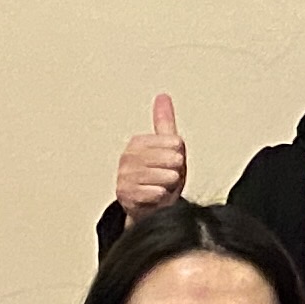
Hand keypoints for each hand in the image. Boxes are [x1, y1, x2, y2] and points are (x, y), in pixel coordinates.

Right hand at [114, 94, 188, 213]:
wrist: (152, 207)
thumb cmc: (162, 176)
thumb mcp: (168, 147)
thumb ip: (165, 122)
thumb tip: (162, 96)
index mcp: (138, 143)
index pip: (174, 143)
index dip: (180, 153)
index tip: (173, 160)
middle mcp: (128, 158)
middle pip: (172, 159)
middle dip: (177, 170)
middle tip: (170, 175)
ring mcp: (124, 177)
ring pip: (165, 176)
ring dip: (170, 184)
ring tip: (164, 185)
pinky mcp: (125, 196)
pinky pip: (156, 193)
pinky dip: (162, 196)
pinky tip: (158, 196)